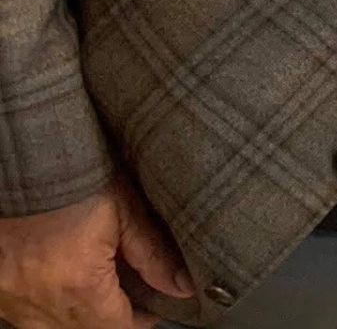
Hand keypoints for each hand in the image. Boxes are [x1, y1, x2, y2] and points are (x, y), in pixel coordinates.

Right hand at [0, 176, 193, 328]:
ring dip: (76, 319)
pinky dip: (46, 310)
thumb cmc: (75, 180)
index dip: (138, 321)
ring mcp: (13, 298)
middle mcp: (41, 301)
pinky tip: (62, 290)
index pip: (115, 326)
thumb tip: (182, 286)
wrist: (23, 162)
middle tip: (130, 303)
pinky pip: (25, 315)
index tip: (152, 311)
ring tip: (98, 296)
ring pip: (51, 328)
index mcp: (78, 285)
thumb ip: (153, 255)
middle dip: (109, 321)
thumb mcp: (123, 211)